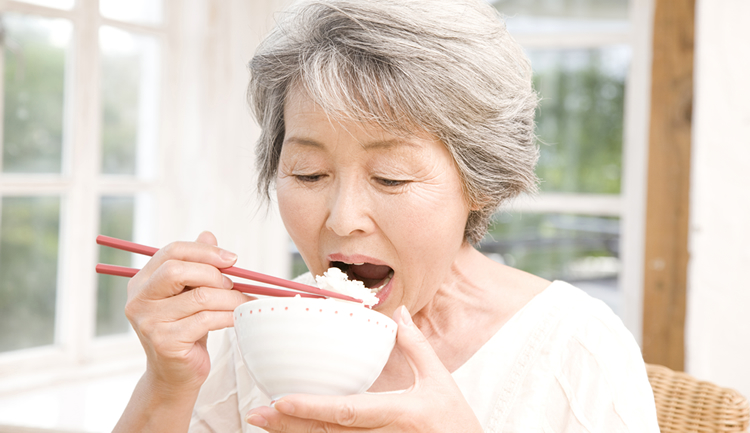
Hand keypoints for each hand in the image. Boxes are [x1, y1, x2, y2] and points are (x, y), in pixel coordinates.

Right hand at [124, 231, 249, 392]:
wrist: (176, 375)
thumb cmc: (186, 330)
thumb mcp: (190, 294)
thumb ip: (197, 265)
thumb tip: (209, 234)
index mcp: (142, 281)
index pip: (172, 252)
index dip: (204, 251)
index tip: (231, 258)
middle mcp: (139, 300)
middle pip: (177, 270)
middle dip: (213, 273)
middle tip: (233, 284)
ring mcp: (149, 322)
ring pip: (199, 297)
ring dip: (229, 297)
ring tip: (243, 302)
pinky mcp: (165, 342)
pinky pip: (206, 320)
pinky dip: (228, 316)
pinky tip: (238, 318)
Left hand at [245, 306, 482, 431]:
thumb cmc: (455, 422)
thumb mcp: (440, 381)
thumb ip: (416, 347)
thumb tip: (398, 313)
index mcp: (400, 413)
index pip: (350, 411)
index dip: (314, 407)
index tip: (282, 400)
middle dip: (290, 426)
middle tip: (257, 414)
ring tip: (264, 422)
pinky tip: (293, 432)